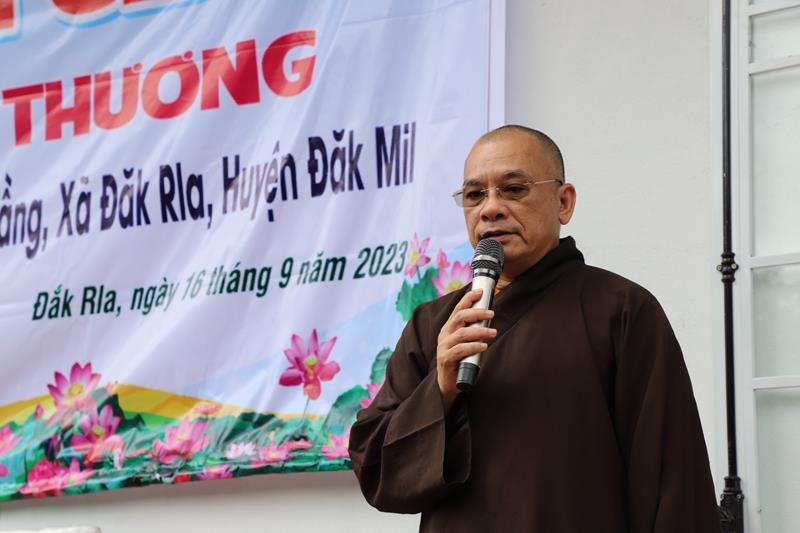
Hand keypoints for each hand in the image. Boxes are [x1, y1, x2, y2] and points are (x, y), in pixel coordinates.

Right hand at [436, 288, 496, 410]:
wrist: (448, 383)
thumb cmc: (460, 360)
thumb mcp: (466, 341)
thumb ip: (473, 330)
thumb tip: (490, 316)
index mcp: (449, 328)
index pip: (458, 309)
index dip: (468, 299)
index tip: (481, 291)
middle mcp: (445, 334)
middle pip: (459, 318)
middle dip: (477, 313)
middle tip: (492, 313)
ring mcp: (444, 347)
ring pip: (462, 333)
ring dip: (479, 332)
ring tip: (493, 333)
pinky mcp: (446, 359)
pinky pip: (460, 350)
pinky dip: (473, 346)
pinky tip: (483, 346)